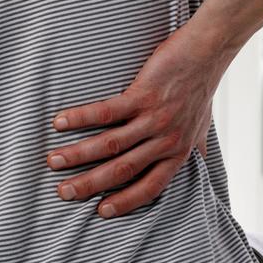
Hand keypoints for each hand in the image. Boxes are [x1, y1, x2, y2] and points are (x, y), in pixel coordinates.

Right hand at [46, 22, 236, 218]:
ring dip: (78, 154)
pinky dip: (81, 118)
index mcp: (177, 153)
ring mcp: (154, 119)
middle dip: (89, 184)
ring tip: (53, 161)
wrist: (208, 50)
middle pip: (122, 170)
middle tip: (63, 192)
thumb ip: (195, 145)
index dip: (125, 202)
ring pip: (110, 144)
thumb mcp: (202, 126)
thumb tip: (197, 159)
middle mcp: (166, 141)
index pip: (150, 187)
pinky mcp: (143, 95)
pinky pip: (107, 112)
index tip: (100, 212)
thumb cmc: (201, 88)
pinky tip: (60, 123)